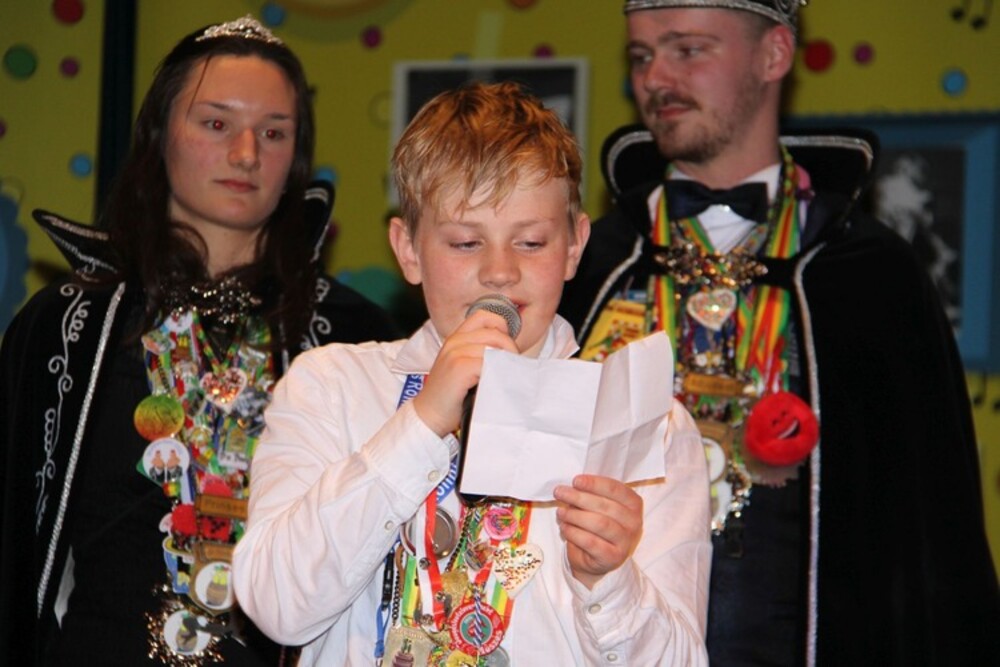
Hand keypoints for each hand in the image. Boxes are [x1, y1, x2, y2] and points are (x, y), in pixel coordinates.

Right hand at [412, 309, 518, 436]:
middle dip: (510, 350)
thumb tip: (509, 352)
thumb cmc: (450, 394)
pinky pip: (489, 363)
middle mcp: (455, 341)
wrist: (429, 414)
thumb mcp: (462, 366)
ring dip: (505, 363)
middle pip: (496, 334)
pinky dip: (497, 373)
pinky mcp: (459, 367)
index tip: (506, 348)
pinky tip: (494, 384)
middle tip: (512, 367)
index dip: (502, 329)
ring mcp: (456, 353)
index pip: (486, 317)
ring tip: (504, 377)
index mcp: (456, 337)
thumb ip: (479, 353)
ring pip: (494, 348)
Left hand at [554, 474, 642, 589]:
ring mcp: (625, 542)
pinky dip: (574, 533)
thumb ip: (590, 495)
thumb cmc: (596, 527)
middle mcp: (634, 522)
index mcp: (633, 504)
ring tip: (561, 512)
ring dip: (575, 515)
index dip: (594, 483)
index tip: (575, 481)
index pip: (615, 489)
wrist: (596, 560)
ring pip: (599, 523)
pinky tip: (565, 527)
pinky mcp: (613, 557)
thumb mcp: (597, 507)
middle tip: (560, 493)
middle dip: (579, 497)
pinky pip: (591, 542)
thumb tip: (571, 488)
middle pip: (605, 506)